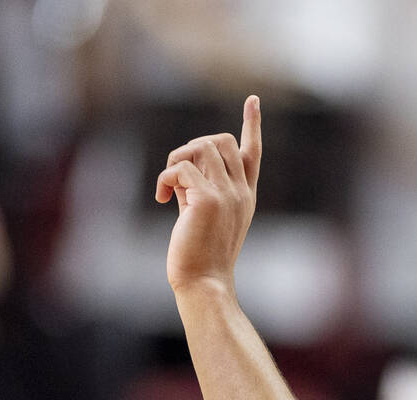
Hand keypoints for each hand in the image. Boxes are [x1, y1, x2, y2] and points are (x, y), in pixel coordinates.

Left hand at [156, 95, 261, 293]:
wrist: (204, 283)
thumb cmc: (200, 255)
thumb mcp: (204, 216)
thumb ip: (199, 189)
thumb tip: (181, 168)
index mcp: (245, 196)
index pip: (253, 152)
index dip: (252, 124)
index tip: (252, 100)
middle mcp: (241, 192)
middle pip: (222, 139)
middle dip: (193, 146)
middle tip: (177, 175)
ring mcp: (228, 194)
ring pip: (201, 146)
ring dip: (176, 159)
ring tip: (169, 187)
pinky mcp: (208, 199)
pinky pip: (180, 167)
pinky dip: (164, 179)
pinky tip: (163, 200)